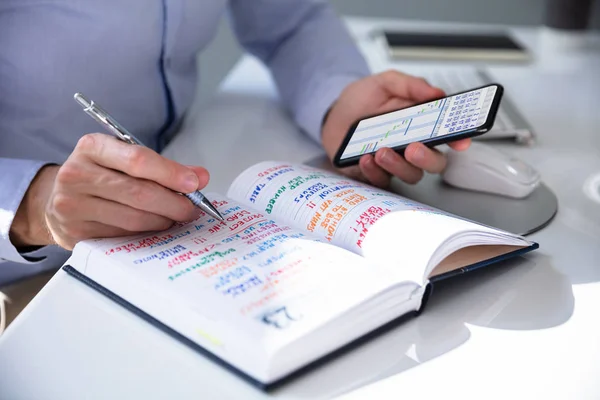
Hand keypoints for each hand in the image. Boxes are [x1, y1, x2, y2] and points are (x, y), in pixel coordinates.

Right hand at [10, 134, 208, 249]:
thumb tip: (200, 177)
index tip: (194, 183)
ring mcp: (73, 205)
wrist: (57, 198)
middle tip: (192, 208)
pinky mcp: (76, 232)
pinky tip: (155, 226)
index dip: (170, 173)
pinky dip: (146, 232)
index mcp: (92, 147)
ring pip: (133, 218)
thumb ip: (163, 167)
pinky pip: (123, 235)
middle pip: (139, 192)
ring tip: (176, 217)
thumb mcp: (124, 160)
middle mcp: (77, 174)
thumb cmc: (100, 175)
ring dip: (163, 220)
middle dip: (173, 202)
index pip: (137, 160)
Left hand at [321, 70, 470, 187]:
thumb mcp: (385, 83)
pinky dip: (373, 171)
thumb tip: (435, 92)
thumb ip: (409, 85)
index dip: (459, 139)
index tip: (460, 140)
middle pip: (434, 163)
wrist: (333, 114)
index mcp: (421, 124)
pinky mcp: (374, 173)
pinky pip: (380, 180)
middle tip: (414, 149)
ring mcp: (394, 163)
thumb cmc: (361, 100)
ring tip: (382, 151)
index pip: (448, 135)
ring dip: (398, 166)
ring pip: (410, 175)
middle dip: (428, 159)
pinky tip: (366, 158)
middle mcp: (411, 146)